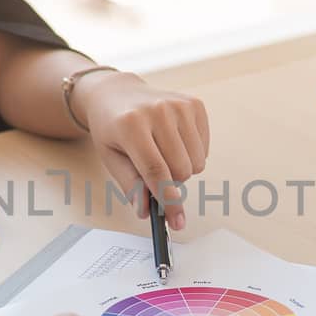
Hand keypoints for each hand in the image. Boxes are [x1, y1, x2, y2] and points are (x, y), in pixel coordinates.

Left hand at [73, 71, 209, 229]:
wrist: (117, 93)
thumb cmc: (112, 128)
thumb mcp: (111, 157)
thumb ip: (130, 185)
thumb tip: (147, 211)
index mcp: (131, 125)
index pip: (156, 171)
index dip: (168, 200)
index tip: (176, 221)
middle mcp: (158, 111)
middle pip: (181, 170)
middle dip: (171, 182)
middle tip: (154, 171)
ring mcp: (179, 105)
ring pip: (197, 162)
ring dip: (182, 168)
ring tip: (163, 154)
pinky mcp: (194, 104)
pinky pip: (204, 148)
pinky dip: (191, 153)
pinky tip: (174, 141)